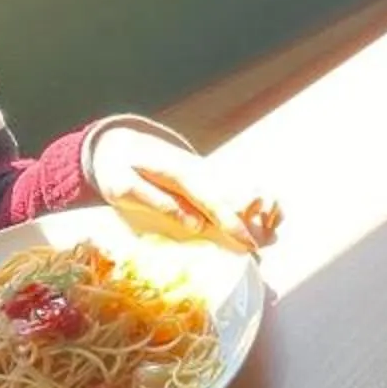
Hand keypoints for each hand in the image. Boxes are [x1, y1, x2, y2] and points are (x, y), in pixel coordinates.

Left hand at [89, 122, 281, 251]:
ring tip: (269, 236)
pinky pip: (234, 193)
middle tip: (264, 245)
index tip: (248, 243)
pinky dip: (252, 207)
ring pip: (242, 190)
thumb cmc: (117, 168)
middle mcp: (200, 171)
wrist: (118, 142)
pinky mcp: (206, 180)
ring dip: (261, 210)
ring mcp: (206, 174)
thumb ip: (156, 201)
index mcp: (179, 173)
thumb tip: (195, 225)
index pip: (212, 198)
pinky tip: (262, 223)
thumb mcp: (122, 185)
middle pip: (237, 193)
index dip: (232, 221)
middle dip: (256, 218)